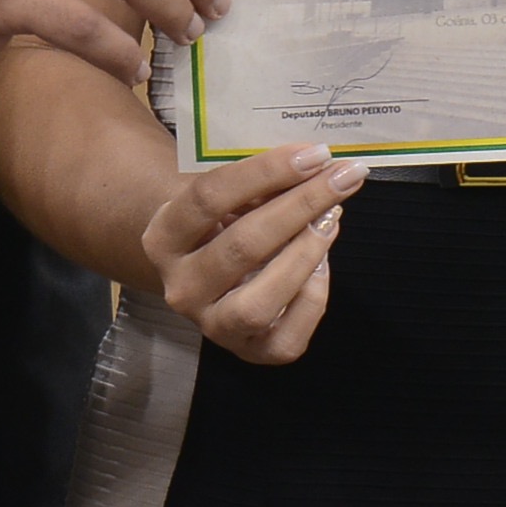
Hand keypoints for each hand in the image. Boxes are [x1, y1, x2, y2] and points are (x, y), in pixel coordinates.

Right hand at [147, 143, 361, 364]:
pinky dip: (313, 294)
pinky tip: (324, 260)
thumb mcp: (226, 196)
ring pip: (260, 300)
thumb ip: (260, 183)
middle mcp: (181, 288)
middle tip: (342, 176)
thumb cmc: (221, 221)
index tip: (314, 153)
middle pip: (242, 245)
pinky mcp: (249, 353)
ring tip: (332, 216)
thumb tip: (319, 167)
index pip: (210, 197)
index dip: (266, 172)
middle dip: (300, 205)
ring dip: (305, 253)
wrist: (205, 272)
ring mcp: (212, 326)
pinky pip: (288, 335)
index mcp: (163, 238)